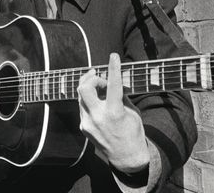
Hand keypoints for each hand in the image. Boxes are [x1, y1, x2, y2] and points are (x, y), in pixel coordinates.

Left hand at [77, 53, 148, 172]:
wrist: (126, 157)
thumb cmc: (133, 132)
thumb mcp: (132, 112)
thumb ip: (121, 96)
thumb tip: (113, 81)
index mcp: (114, 112)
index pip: (112, 85)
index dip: (113, 68)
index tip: (113, 56)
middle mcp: (98, 117)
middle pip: (84, 88)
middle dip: (90, 77)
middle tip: (98, 75)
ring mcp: (88, 123)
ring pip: (81, 97)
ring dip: (90, 88)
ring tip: (101, 89)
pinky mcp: (83, 127)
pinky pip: (83, 108)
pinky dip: (90, 101)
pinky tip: (99, 104)